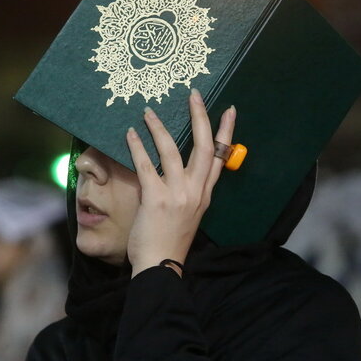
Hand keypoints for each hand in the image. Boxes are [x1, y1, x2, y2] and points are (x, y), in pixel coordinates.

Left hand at [125, 88, 235, 276]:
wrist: (160, 266)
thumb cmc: (170, 241)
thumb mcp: (189, 214)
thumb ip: (187, 192)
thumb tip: (175, 171)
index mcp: (205, 194)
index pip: (222, 158)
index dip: (226, 132)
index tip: (229, 110)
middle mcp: (196, 191)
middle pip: (204, 147)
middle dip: (200, 118)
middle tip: (194, 95)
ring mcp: (177, 194)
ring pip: (172, 151)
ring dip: (159, 128)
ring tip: (148, 111)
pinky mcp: (156, 198)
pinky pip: (146, 165)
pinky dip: (138, 147)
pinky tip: (130, 134)